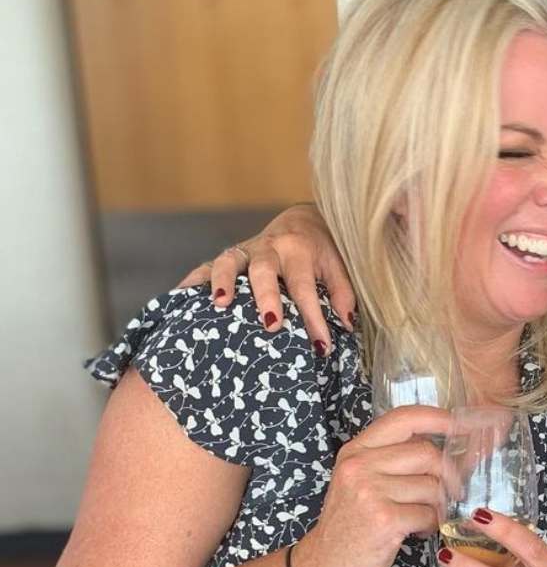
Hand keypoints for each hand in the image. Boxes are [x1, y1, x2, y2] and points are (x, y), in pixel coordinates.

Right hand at [177, 203, 353, 353]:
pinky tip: (180, 296)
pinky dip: (193, 280)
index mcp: (300, 252)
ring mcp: (246, 250)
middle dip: (267, 297)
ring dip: (222, 282)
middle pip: (265, 271)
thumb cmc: (323, 252)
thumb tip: (346, 324)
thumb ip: (342, 293)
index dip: (314, 318)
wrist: (303, 220)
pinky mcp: (231, 256)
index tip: (322, 346)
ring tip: (220, 305)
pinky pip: (206, 265)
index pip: (307, 289)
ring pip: (229, 261)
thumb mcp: (339, 267)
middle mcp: (271, 248)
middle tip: (272, 324)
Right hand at [289, 405, 449, 566]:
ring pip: (432, 485)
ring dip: (438, 504)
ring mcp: (370, 493)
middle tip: (450, 491)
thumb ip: (394, 459)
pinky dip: (431, 524)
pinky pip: (429, 513)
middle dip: (448, 474)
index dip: (438, 418)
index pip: (404, 418)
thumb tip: (449, 445)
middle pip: (427, 453)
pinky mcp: (384, 520)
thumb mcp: (361, 481)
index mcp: (355, 451)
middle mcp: (359, 466)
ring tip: (425, 516)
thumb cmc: (350, 524)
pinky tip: (419, 530)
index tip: (462, 425)